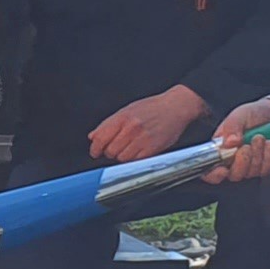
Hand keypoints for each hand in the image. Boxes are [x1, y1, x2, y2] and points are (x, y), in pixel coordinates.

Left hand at [87, 84, 208, 162]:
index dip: (95, 148)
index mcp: (122, 117)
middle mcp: (131, 128)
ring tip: (128, 149)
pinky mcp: (153, 148)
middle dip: (109, 152)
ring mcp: (143, 139)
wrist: (176, 107)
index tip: (95, 152)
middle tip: (114, 149)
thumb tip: (93, 136)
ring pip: (122, 158)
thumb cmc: (152, 107)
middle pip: (110, 150)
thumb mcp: (127, 110)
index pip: (100, 138)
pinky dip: (134, 159)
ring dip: (122, 157)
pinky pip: (136, 161)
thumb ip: (108, 123)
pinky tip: (137, 152)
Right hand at [212, 98, 269, 183]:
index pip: (210, 171)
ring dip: (258, 155)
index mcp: (219, 149)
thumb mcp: (239, 115)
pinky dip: (269, 157)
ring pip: (251, 173)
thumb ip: (232, 127)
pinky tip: (269, 144)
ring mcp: (248, 166)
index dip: (214, 175)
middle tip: (248, 145)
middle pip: (234, 175)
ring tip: (261, 137)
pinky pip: (265, 170)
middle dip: (243, 162)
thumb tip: (229, 143)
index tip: (223, 170)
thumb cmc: (252, 115)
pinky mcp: (263, 167)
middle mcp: (232, 161)